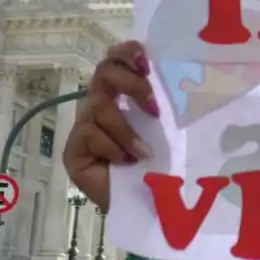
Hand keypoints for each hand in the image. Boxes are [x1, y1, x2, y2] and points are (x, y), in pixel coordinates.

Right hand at [62, 40, 158, 211]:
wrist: (148, 206)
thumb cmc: (162, 165)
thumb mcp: (169, 129)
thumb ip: (167, 103)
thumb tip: (186, 74)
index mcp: (122, 94)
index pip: (117, 57)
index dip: (128, 52)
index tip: (148, 64)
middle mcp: (100, 105)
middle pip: (103, 72)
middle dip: (130, 84)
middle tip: (154, 108)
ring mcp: (84, 128)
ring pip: (98, 107)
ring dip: (126, 129)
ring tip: (146, 152)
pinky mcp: (73, 151)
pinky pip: (89, 134)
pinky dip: (113, 147)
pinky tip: (127, 162)